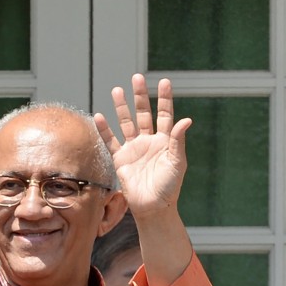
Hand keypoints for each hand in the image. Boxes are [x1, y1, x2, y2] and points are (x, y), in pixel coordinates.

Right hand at [94, 74, 191, 218]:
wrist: (153, 208)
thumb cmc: (169, 188)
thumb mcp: (177, 163)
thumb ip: (177, 140)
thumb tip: (186, 119)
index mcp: (165, 141)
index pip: (164, 115)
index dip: (164, 99)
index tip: (164, 82)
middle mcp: (149, 142)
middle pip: (144, 114)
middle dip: (140, 96)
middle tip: (137, 78)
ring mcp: (134, 149)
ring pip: (126, 123)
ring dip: (122, 107)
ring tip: (117, 90)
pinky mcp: (121, 160)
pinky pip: (111, 141)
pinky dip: (105, 130)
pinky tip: (100, 116)